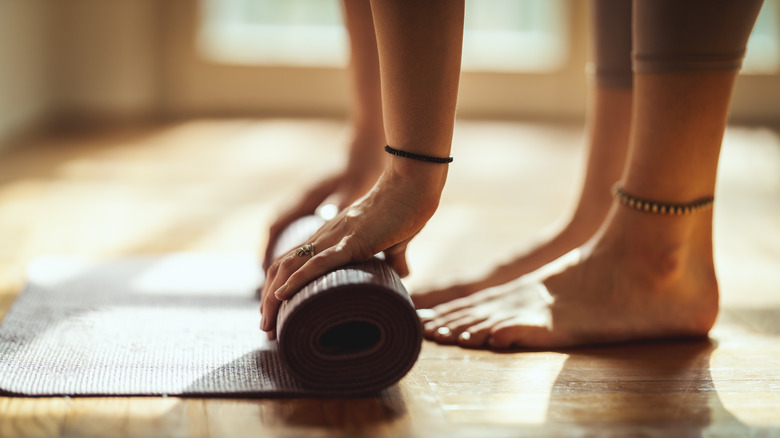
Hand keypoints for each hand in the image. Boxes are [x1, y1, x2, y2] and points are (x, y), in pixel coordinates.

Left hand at [260, 165, 445, 338]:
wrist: (413, 185)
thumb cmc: (406, 208)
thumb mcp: (396, 240)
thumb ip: (394, 257)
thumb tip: (403, 274)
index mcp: (333, 237)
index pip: (293, 262)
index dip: (280, 287)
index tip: (278, 315)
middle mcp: (326, 236)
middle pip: (282, 267)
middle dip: (269, 300)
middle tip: (266, 329)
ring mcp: (336, 237)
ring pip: (290, 266)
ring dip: (273, 297)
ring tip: (267, 324)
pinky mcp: (352, 241)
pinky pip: (318, 262)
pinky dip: (297, 279)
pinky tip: (282, 295)